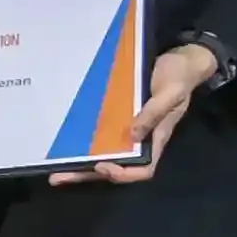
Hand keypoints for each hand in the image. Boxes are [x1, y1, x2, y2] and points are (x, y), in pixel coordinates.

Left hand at [64, 39, 222, 187]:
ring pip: (105, 153)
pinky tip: (64, 142)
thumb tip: (133, 134)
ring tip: (55, 169)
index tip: (102, 167)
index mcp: (156, 138)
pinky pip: (102, 134)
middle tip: (60, 176)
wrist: (181, 60)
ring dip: (81, 163)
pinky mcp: (120, 117)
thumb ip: (153, 113)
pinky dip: (85, 142)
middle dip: (89, 174)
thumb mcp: (171, 92)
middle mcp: (142, 139)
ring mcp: (129, 129)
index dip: (124, 174)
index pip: (144, 169)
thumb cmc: (180, 76)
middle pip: (116, 166)